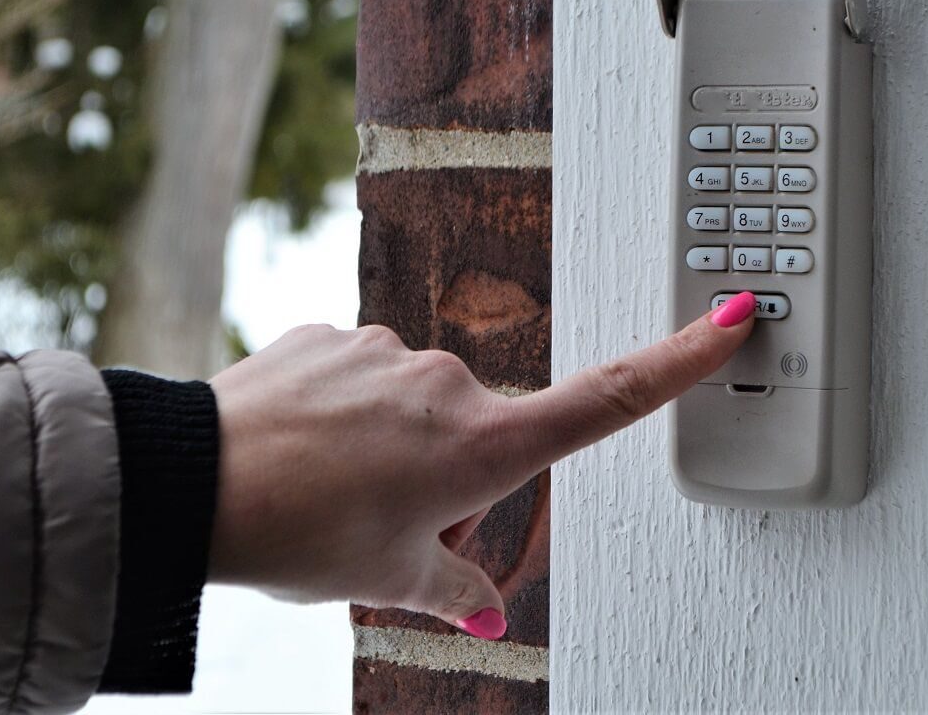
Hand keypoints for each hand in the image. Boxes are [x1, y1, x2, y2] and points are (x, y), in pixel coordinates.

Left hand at [207, 292, 755, 638]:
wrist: (194, 482)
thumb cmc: (299, 534)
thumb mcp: (390, 580)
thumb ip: (454, 590)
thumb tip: (487, 611)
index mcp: (483, 445)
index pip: (607, 399)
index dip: (680, 361)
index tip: (733, 316)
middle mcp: (449, 383)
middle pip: (478, 436)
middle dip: (444, 480)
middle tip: (378, 523)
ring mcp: (389, 351)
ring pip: (413, 409)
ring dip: (388, 449)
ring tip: (328, 490)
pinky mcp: (335, 335)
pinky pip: (361, 378)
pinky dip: (344, 415)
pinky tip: (301, 448)